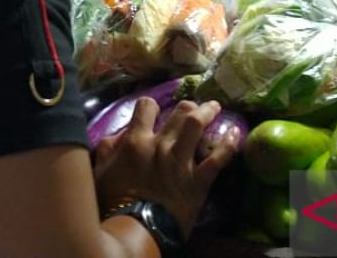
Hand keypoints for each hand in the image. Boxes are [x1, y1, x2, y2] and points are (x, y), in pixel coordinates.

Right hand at [93, 98, 238, 238]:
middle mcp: (161, 145)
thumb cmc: (115, 202)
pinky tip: (235, 135)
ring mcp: (181, 161)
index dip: (151, 105)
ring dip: (208, 112)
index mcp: (136, 141)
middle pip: (179, 111)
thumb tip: (119, 136)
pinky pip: (218, 158)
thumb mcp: (101, 171)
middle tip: (193, 108)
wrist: (135, 229)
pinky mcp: (198, 180)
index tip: (154, 110)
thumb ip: (108, 148)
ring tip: (215, 107)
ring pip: (197, 125)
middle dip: (188, 106)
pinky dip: (229, 145)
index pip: (146, 106)